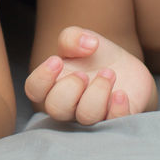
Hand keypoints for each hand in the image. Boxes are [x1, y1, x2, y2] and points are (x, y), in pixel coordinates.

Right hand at [24, 26, 156, 124]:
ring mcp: (91, 116)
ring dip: (98, 93)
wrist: (125, 67)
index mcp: (52, 85)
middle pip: (56, 109)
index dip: (42, 78)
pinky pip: (114, 122)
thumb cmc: (94, 56)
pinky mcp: (115, 120)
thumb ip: (73, 37)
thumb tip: (87, 44)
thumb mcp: (81, 38)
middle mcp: (68, 106)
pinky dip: (117, 108)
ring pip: (86, 116)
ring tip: (109, 74)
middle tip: (84, 73)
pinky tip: (120, 93)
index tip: (57, 61)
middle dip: (70, 88)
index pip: (34, 90)